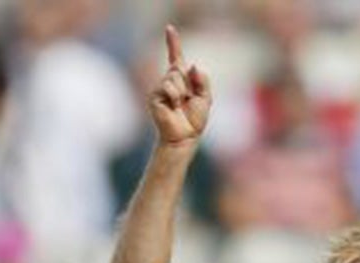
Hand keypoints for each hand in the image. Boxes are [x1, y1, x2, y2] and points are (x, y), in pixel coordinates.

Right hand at [150, 26, 210, 145]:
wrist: (185, 136)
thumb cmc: (195, 120)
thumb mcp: (205, 98)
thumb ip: (202, 81)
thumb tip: (192, 65)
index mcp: (182, 80)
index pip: (176, 57)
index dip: (173, 43)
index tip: (170, 28)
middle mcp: (169, 81)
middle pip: (178, 67)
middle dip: (187, 82)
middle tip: (188, 99)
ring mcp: (160, 87)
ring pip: (173, 77)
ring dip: (182, 91)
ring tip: (180, 105)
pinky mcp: (154, 95)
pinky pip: (167, 87)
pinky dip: (175, 96)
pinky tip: (174, 106)